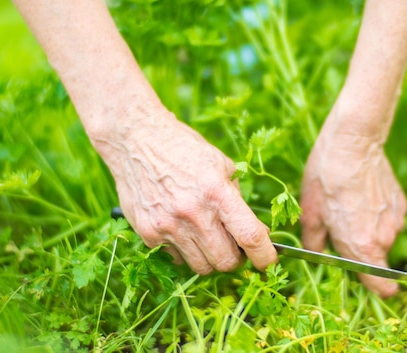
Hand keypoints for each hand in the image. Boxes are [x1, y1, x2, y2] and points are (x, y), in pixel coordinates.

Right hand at [93, 108, 277, 274]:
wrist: (136, 141)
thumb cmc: (184, 149)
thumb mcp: (221, 164)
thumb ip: (237, 200)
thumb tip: (257, 233)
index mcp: (217, 192)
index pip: (250, 236)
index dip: (265, 255)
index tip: (270, 261)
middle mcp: (193, 213)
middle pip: (226, 261)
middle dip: (236, 259)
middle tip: (234, 247)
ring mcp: (168, 226)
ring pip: (201, 267)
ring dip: (211, 258)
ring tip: (208, 238)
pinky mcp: (148, 234)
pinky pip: (176, 259)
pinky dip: (185, 252)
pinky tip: (183, 231)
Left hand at [300, 124, 406, 296]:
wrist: (352, 143)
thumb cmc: (326, 178)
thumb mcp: (311, 213)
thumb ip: (315, 244)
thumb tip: (317, 255)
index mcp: (361, 246)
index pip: (381, 285)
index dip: (376, 288)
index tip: (368, 281)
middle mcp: (384, 238)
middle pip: (374, 257)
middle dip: (358, 247)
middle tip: (339, 224)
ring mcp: (395, 220)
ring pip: (381, 236)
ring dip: (367, 229)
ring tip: (348, 204)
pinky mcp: (401, 203)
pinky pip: (388, 219)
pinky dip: (377, 214)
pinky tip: (362, 194)